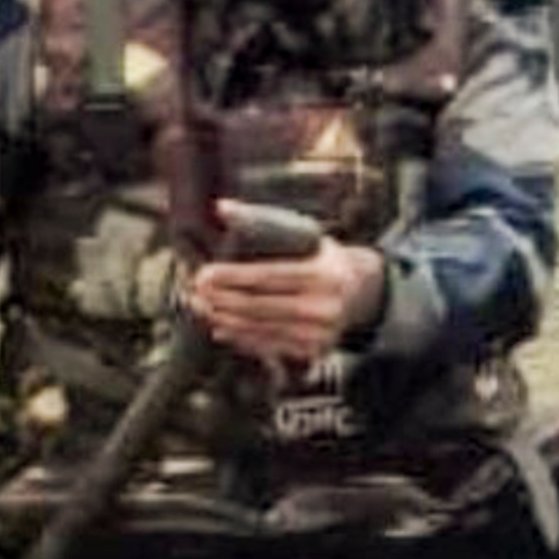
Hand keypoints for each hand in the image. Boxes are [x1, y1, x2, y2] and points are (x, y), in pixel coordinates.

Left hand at [187, 235, 383, 369]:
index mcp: (324, 275)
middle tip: (194, 292)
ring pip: (260, 328)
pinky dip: (241, 338)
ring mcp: (320, 333)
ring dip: (224, 319)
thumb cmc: (324, 259)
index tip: (203, 274)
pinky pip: (269, 346)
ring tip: (201, 307)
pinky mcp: (313, 351)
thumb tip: (221, 207)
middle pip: (259, 306)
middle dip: (221, 300)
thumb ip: (265, 222)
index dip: (231, 277)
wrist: (364, 293)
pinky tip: (221, 327)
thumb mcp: (308, 236)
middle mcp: (324, 307)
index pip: (267, 277)